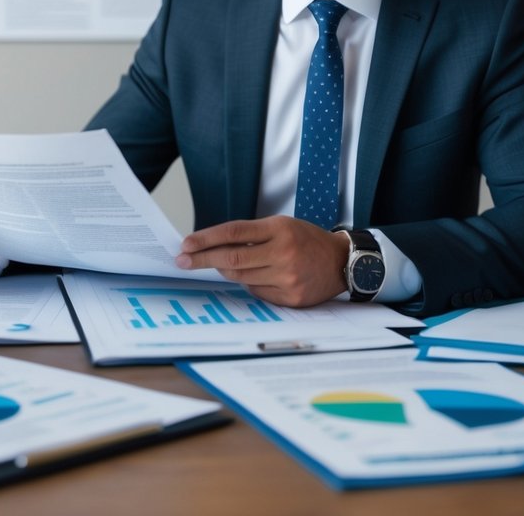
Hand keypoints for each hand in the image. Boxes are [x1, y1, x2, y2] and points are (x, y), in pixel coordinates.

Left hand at [175, 215, 347, 306]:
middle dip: (202, 259)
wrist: (342, 262)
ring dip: (226, 270)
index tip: (186, 244)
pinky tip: (257, 276)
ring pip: (240, 277)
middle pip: (232, 258)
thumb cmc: (307, 240)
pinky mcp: (290, 298)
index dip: (206, 238)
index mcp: (279, 229)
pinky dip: (249, 283)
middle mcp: (283, 253)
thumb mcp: (281, 226)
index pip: (234, 232)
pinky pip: (256, 292)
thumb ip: (251, 235)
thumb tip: (214, 247)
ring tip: (221, 264)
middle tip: (182, 260)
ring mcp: (287, 278)